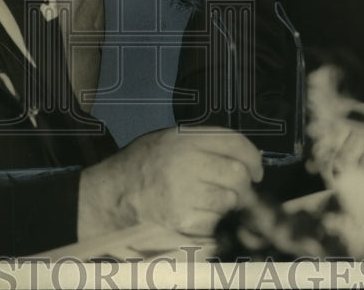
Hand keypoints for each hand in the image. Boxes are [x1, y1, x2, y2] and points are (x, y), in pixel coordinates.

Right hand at [77, 126, 262, 239]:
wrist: (107, 200)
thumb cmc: (137, 169)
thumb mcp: (165, 140)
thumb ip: (200, 143)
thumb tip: (240, 155)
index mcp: (183, 138)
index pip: (234, 141)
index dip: (252, 156)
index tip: (256, 168)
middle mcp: (186, 162)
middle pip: (238, 174)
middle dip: (243, 185)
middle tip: (236, 190)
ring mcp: (186, 193)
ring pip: (229, 200)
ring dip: (225, 205)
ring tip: (203, 202)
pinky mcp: (184, 221)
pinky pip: (214, 222)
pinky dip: (209, 223)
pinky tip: (190, 217)